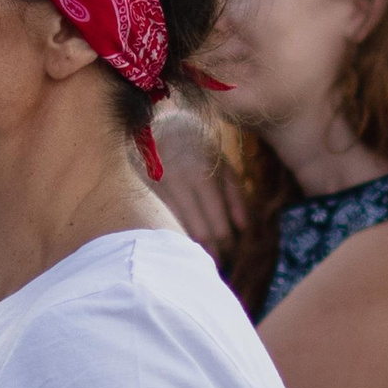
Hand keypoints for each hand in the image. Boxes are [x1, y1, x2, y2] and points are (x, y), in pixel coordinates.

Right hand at [150, 113, 243, 254]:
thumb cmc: (197, 143)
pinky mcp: (143, 191)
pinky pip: (160, 221)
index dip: (227, 246)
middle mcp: (180, 186)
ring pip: (178, 231)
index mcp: (204, 178)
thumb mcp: (222, 163)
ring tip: (201, 259)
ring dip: (191, 249)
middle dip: (211, 254)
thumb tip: (243, 229)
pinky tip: (179, 242)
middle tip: (218, 265)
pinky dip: (172, 235)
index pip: (218, 227)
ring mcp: (158, 189)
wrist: (157, 121)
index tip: (231, 256)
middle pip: (199, 235)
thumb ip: (235, 195)